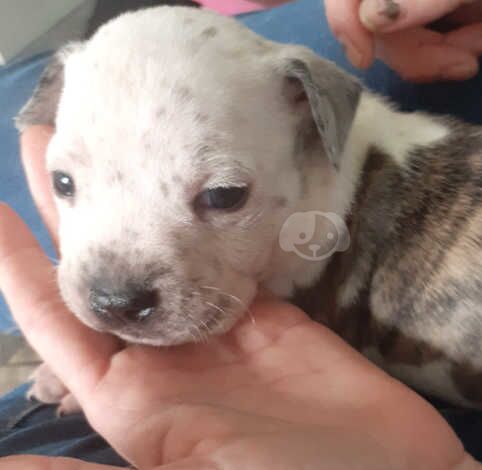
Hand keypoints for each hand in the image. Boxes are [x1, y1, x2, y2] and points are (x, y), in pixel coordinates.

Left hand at [0, 126, 481, 468]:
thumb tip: (3, 465)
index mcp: (133, 402)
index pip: (59, 323)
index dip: (22, 266)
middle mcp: (170, 360)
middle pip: (112, 274)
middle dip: (78, 212)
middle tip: (52, 143)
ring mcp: (225, 335)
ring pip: (170, 259)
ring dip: (140, 205)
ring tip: (120, 148)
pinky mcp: (274, 317)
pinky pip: (231, 265)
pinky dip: (208, 227)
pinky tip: (195, 187)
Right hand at [326, 0, 481, 80]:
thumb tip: (371, 18)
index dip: (346, 16)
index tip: (364, 55)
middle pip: (371, 18)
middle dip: (410, 49)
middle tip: (457, 65)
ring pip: (394, 39)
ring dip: (430, 58)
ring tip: (476, 55)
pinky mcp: (442, 19)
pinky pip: (418, 48)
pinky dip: (441, 60)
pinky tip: (479, 49)